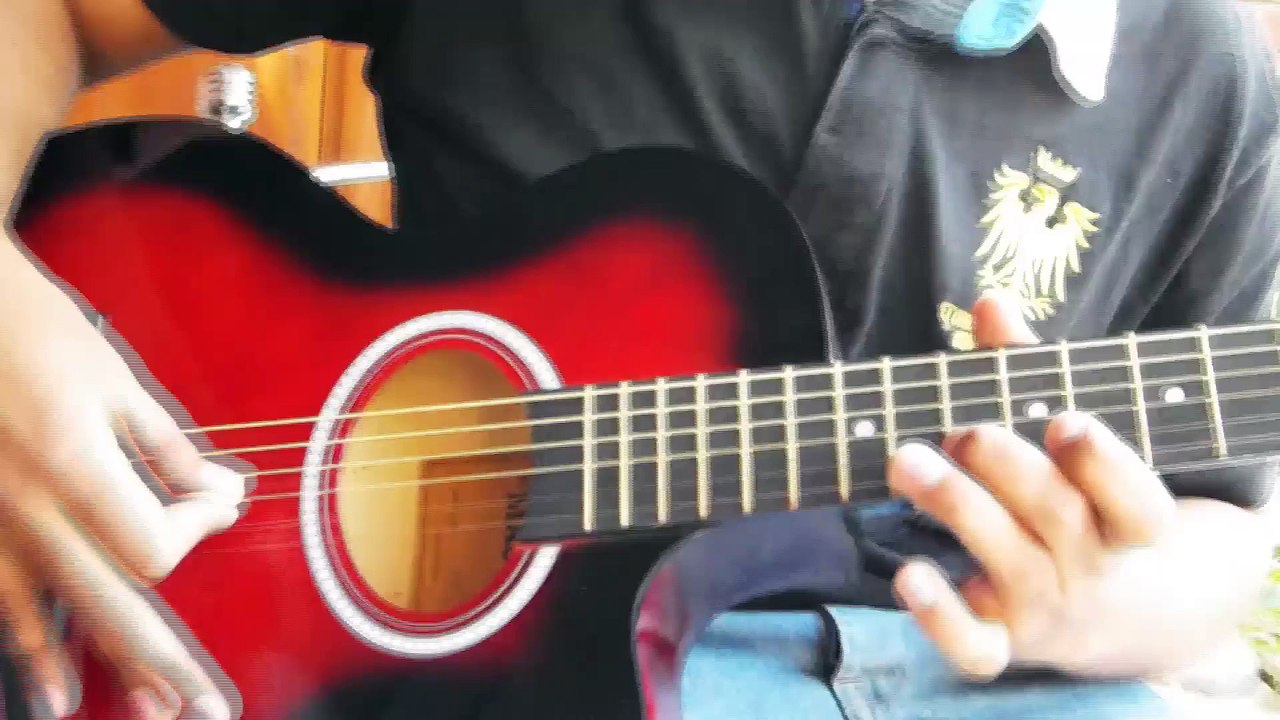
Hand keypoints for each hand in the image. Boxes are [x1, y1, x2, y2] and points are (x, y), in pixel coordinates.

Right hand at [0, 240, 244, 718]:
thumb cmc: (34, 334)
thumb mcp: (116, 382)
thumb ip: (168, 450)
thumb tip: (220, 497)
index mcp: (74, 471)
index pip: (154, 548)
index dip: (196, 535)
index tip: (214, 505)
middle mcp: (30, 515)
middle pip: (114, 608)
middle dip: (168, 661)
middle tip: (211, 709)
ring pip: (59, 624)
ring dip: (113, 669)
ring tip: (158, 714)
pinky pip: (6, 608)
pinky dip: (34, 654)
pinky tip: (57, 699)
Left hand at [886, 290, 1179, 679]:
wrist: (1111, 612)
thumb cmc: (1082, 501)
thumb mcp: (1072, 441)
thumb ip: (1028, 373)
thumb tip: (989, 302)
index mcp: (1131, 522)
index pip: (1136, 500)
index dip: (1105, 464)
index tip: (1066, 421)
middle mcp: (1094, 569)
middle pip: (1057, 521)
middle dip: (1008, 471)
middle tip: (962, 431)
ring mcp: (1048, 611)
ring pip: (1011, 568)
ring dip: (959, 512)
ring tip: (904, 462)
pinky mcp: (1002, 645)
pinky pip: (976, 649)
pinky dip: (942, 619)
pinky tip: (906, 576)